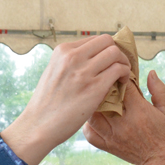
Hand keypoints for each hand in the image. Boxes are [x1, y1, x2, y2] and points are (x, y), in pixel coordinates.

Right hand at [1, 35, 130, 164]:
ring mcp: (84, 71)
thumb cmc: (47, 104)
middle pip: (107, 41)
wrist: (39, 125)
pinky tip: (121, 84)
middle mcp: (73, 56)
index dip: (106, 49)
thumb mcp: (54, 72)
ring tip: (122, 76)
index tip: (110, 61)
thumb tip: (90, 60)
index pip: (94, 39)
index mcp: (62, 51)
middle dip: (117, 52)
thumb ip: (70, 63)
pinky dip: (125, 74)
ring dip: (124, 63)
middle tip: (119, 66)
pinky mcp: (94, 87)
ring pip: (115, 53)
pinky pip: (118, 70)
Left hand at [84, 71, 164, 164]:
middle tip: (105, 84)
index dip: (121, 77)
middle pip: (104, 99)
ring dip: (93, 105)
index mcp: (139, 111)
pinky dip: (88, 125)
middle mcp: (123, 123)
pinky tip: (94, 118)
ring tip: (97, 100)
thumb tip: (150, 72)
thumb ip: (159, 90)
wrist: (161, 161)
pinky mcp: (108, 146)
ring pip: (93, 116)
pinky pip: (90, 135)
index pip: (123, 87)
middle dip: (104, 89)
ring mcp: (113, 136)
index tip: (121, 74)